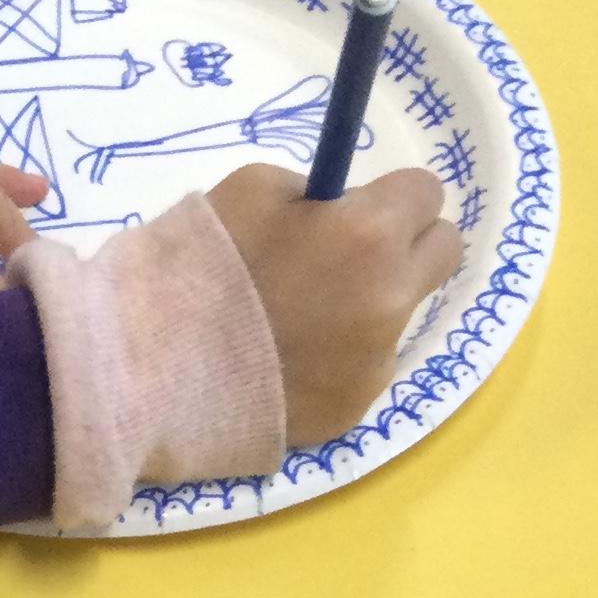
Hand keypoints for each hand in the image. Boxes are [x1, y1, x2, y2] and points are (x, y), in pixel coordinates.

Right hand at [207, 162, 463, 446]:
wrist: (154, 368)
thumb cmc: (199, 265)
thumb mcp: (254, 188)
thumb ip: (315, 193)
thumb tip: (339, 209)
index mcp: (370, 232)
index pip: (427, 192)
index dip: (390, 197)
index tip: (358, 210)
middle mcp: (391, 297)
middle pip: (443, 252)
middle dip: (406, 245)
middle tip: (352, 257)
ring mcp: (376, 361)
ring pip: (401, 315)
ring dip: (368, 307)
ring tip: (301, 321)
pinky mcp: (353, 409)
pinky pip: (364, 370)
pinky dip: (337, 362)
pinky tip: (287, 363)